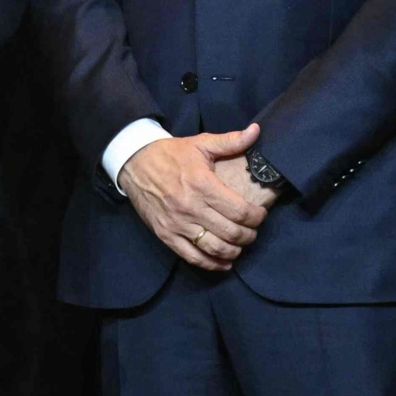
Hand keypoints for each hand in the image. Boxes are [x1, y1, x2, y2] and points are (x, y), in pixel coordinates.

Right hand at [117, 123, 267, 271]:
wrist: (134, 163)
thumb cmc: (170, 154)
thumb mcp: (200, 143)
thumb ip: (231, 141)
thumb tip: (256, 131)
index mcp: (203, 185)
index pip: (240, 211)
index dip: (257, 217)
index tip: (261, 215)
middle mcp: (191, 207)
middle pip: (231, 232)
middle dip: (249, 235)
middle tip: (253, 231)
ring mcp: (177, 224)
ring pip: (214, 247)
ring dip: (234, 251)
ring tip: (240, 244)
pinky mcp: (165, 234)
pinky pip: (192, 256)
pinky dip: (212, 264)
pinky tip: (225, 262)